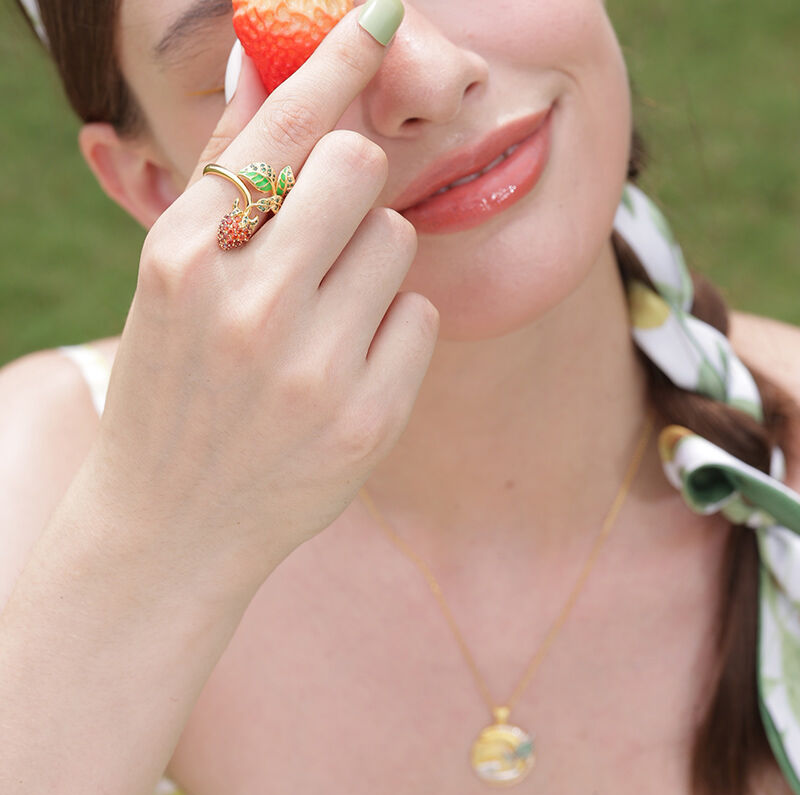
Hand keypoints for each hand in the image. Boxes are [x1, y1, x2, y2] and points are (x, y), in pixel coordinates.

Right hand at [89, 3, 437, 592]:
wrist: (170, 524)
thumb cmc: (175, 388)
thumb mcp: (174, 283)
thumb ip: (223, 177)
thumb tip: (257, 68)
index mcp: (186, 260)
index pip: (279, 128)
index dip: (337, 59)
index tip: (380, 14)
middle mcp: (248, 308)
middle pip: (357, 169)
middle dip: (351, 187)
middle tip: (326, 231)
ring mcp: (313, 370)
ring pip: (397, 241)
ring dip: (371, 263)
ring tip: (323, 319)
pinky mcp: (368, 420)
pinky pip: (420, 316)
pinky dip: (393, 328)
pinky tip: (346, 368)